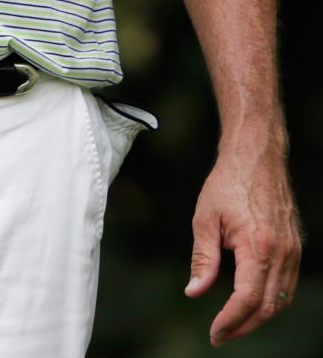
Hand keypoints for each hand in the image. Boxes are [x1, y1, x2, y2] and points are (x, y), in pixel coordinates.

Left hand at [185, 141, 301, 345]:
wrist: (255, 156)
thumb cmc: (227, 182)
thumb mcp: (205, 218)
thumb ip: (203, 258)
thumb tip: (194, 292)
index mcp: (258, 245)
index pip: (247, 298)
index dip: (231, 321)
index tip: (215, 332)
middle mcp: (281, 252)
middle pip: (268, 306)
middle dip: (244, 326)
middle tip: (221, 334)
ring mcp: (292, 250)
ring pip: (282, 300)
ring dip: (259, 317)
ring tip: (234, 323)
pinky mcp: (295, 246)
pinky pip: (288, 285)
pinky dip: (272, 301)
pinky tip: (253, 302)